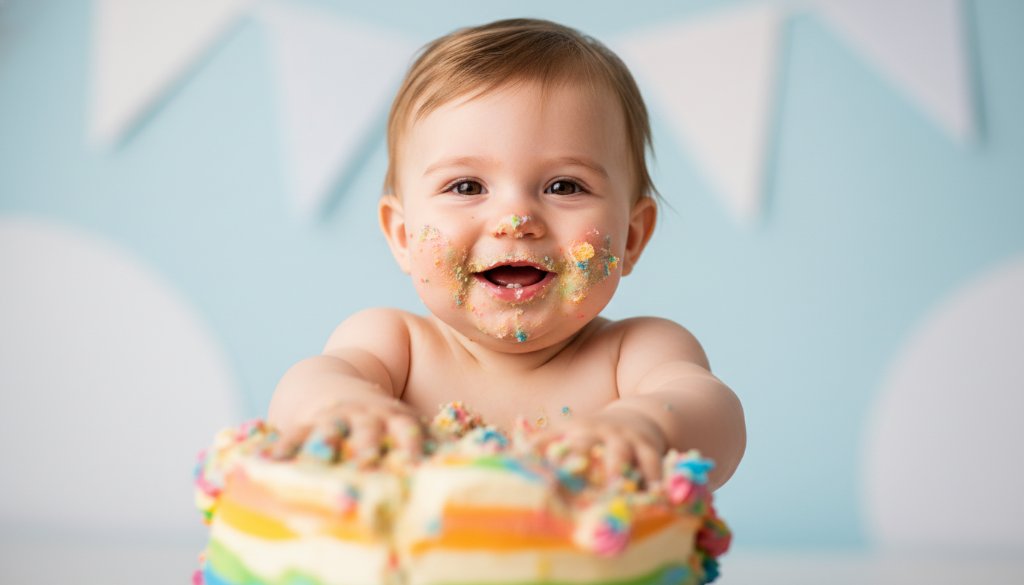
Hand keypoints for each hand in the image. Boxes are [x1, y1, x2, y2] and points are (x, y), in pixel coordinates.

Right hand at [271, 394, 423, 464]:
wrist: (336, 387)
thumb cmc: (380, 415)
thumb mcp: (406, 419)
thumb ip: (431, 438)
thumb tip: (470, 457)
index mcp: (392, 417)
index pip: (405, 428)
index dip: (410, 444)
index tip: (415, 462)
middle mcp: (364, 419)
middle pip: (366, 434)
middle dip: (366, 448)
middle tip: (366, 464)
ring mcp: (334, 421)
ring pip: (329, 435)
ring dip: (324, 449)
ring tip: (317, 463)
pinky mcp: (307, 426)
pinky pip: (291, 438)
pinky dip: (281, 449)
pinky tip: (267, 462)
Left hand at [533, 408, 667, 484]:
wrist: (638, 417)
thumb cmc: (595, 436)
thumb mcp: (570, 435)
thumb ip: (544, 447)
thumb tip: (509, 460)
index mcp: (571, 432)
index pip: (550, 442)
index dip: (539, 454)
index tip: (529, 471)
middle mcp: (596, 433)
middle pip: (583, 445)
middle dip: (578, 461)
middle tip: (570, 483)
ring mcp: (622, 439)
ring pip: (619, 453)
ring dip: (616, 470)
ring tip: (614, 488)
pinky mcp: (647, 447)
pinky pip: (651, 462)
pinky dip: (652, 478)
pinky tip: (653, 494)